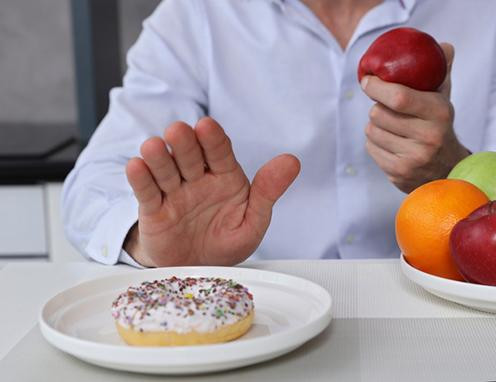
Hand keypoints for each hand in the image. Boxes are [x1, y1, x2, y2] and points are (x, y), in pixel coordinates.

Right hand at [124, 117, 299, 266]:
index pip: (220, 152)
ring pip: (165, 169)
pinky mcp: (153, 210)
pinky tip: (136, 166)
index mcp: (225, 176)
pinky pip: (146, 192)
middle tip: (179, 132)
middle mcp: (198, 179)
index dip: (213, 139)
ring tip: (154, 147)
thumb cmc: (227, 241)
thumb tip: (293, 161)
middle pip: (190, 156)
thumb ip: (268, 191)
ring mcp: (174, 192)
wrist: (199, 269)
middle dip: (184, 144)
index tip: (207, 126)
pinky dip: (141, 179)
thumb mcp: (253, 220)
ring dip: (159, 157)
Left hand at [361, 43, 469, 192]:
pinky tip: (389, 142)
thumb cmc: (439, 126)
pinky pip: (371, 148)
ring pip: (372, 131)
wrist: (448, 170)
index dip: (377, 87)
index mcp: (439, 113)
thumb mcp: (443, 99)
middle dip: (377, 108)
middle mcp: (428, 137)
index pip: (399, 97)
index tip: (368, 80)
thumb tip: (445, 46)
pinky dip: (374, 143)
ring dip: (375, 126)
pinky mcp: (399, 173)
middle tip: (385, 107)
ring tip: (390, 126)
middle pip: (378, 114)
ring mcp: (413, 158)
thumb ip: (441, 72)